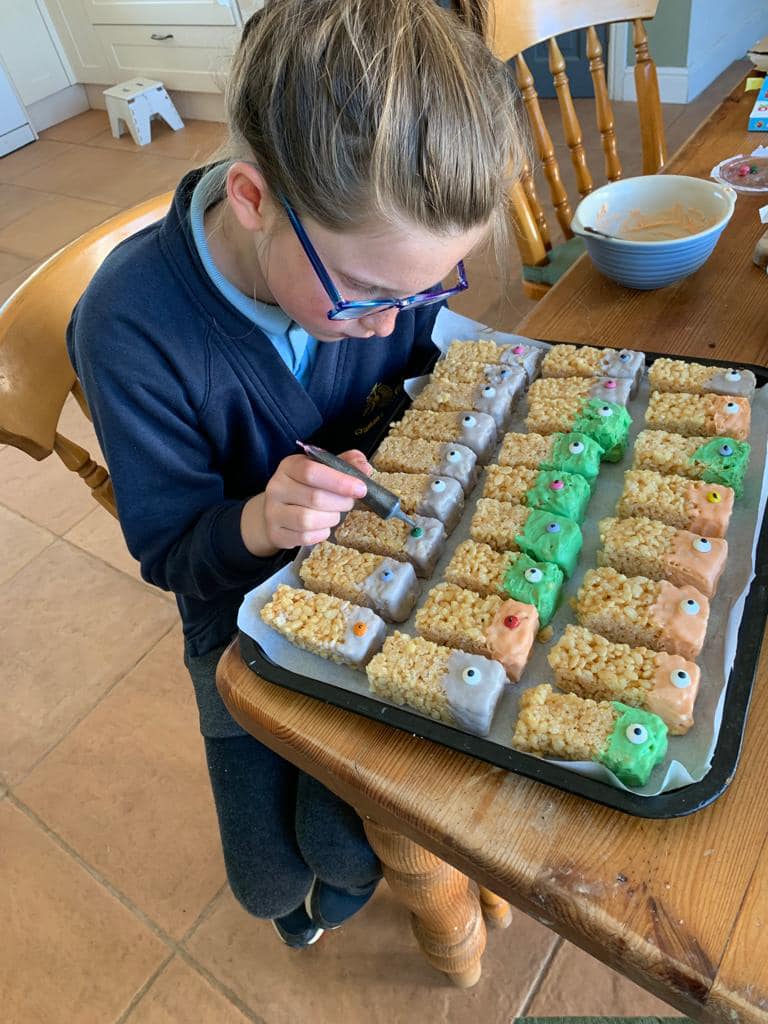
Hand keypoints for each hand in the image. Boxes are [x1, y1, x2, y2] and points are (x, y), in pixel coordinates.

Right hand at [241, 450, 371, 554]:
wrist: (277, 510)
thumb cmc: (306, 487)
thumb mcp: (323, 469)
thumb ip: (344, 464)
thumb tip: (364, 467)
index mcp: (289, 466)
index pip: (311, 472)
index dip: (339, 481)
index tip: (360, 488)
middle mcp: (277, 487)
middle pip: (314, 497)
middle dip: (340, 502)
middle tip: (349, 502)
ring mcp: (273, 512)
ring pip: (308, 520)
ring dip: (331, 519)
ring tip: (335, 514)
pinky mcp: (276, 533)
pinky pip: (305, 537)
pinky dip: (321, 533)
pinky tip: (323, 526)